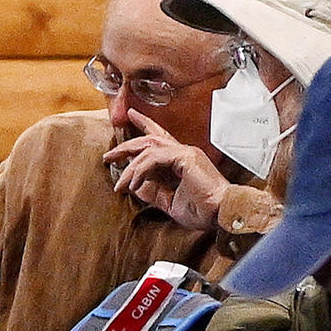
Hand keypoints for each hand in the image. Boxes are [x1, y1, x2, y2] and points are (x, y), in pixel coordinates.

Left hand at [105, 125, 231, 228]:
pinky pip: (154, 159)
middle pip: (149, 140)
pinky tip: (134, 184)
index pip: (160, 137)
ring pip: (148, 149)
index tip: (130, 115)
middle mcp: (184, 151)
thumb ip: (152, 191)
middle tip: (109, 155)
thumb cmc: (201, 210)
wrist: (221, 214)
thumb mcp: (168, 201)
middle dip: (126, 146)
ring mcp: (185, 152)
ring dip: (130, 167)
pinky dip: (140, 171)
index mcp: (182, 160)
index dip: (144, 124)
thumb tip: (134, 185)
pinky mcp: (185, 157)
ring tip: (120, 184)